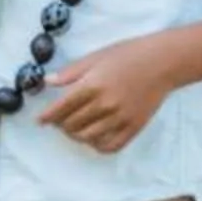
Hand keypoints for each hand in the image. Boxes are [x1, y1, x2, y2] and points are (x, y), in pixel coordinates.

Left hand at [34, 35, 183, 152]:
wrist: (162, 62)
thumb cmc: (127, 54)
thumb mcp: (95, 57)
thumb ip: (70, 73)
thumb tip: (47, 82)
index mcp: (92, 85)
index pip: (61, 108)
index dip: (47, 116)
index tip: (39, 121)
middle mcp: (104, 105)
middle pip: (72, 125)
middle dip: (60, 125)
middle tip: (58, 121)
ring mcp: (120, 119)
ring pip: (88, 138)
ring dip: (76, 135)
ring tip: (73, 129)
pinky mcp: (134, 127)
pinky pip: (110, 145)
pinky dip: (97, 145)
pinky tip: (93, 137)